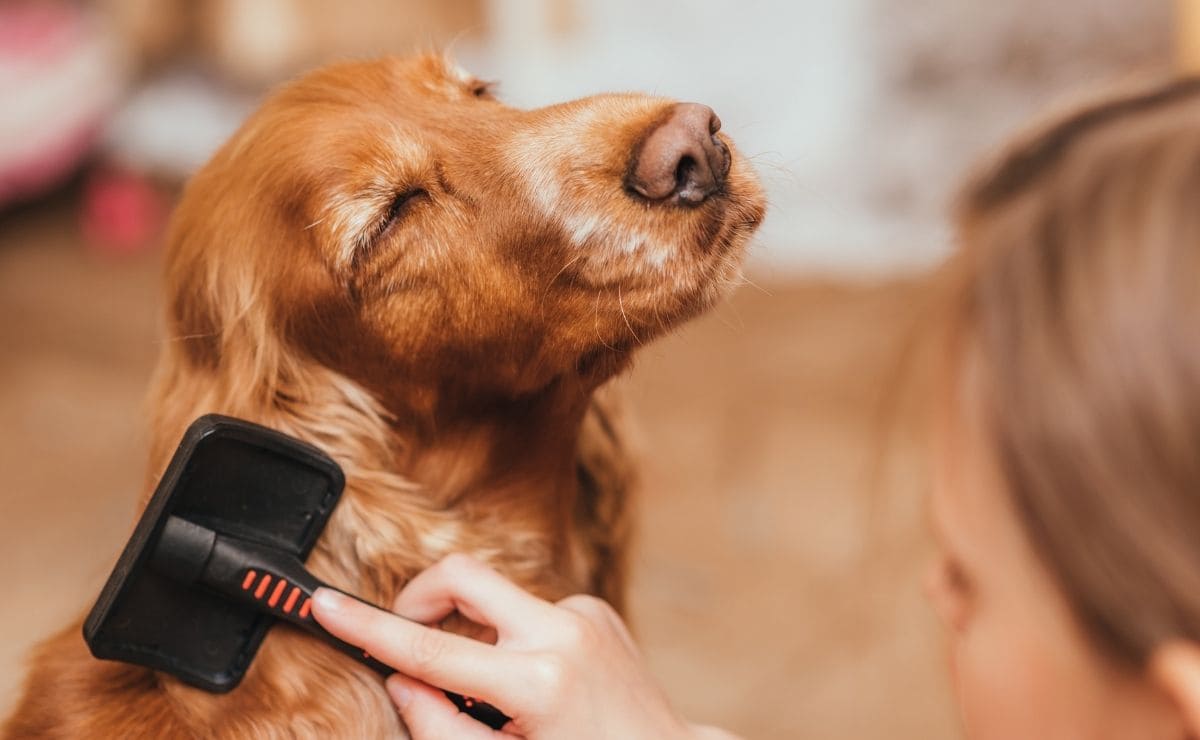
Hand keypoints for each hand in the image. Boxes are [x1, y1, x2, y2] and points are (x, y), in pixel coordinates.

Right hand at [311, 554, 735, 739]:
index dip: (368, 626)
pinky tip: (533, 683)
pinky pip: (527, 610)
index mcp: (538, 682)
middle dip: (420, 598)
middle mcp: (562, 634)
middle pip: (463, 576)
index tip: (324, 603)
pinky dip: (511, 640)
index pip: (430, 650)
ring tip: (497, 694)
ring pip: (494, 599)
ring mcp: (582, 613)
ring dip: (475, 636)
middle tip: (405, 637)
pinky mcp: (593, 607)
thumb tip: (402, 678)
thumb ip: (440, 727)